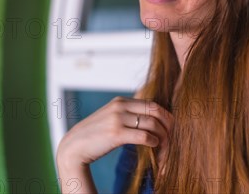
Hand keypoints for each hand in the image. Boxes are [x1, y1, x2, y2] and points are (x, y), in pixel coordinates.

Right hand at [56, 96, 173, 169]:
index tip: (171, 128)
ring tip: (163, 147)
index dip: (165, 116)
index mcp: (119, 101)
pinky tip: (154, 147)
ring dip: (162, 137)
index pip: (151, 104)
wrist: (74, 146)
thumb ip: (127, 114)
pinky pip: (144, 136)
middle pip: (155, 111)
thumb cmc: (95, 135)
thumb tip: (151, 119)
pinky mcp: (116, 133)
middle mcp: (119, 107)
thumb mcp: (110, 117)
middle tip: (173, 137)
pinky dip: (153, 142)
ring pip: (152, 124)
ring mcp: (117, 119)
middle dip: (168, 125)